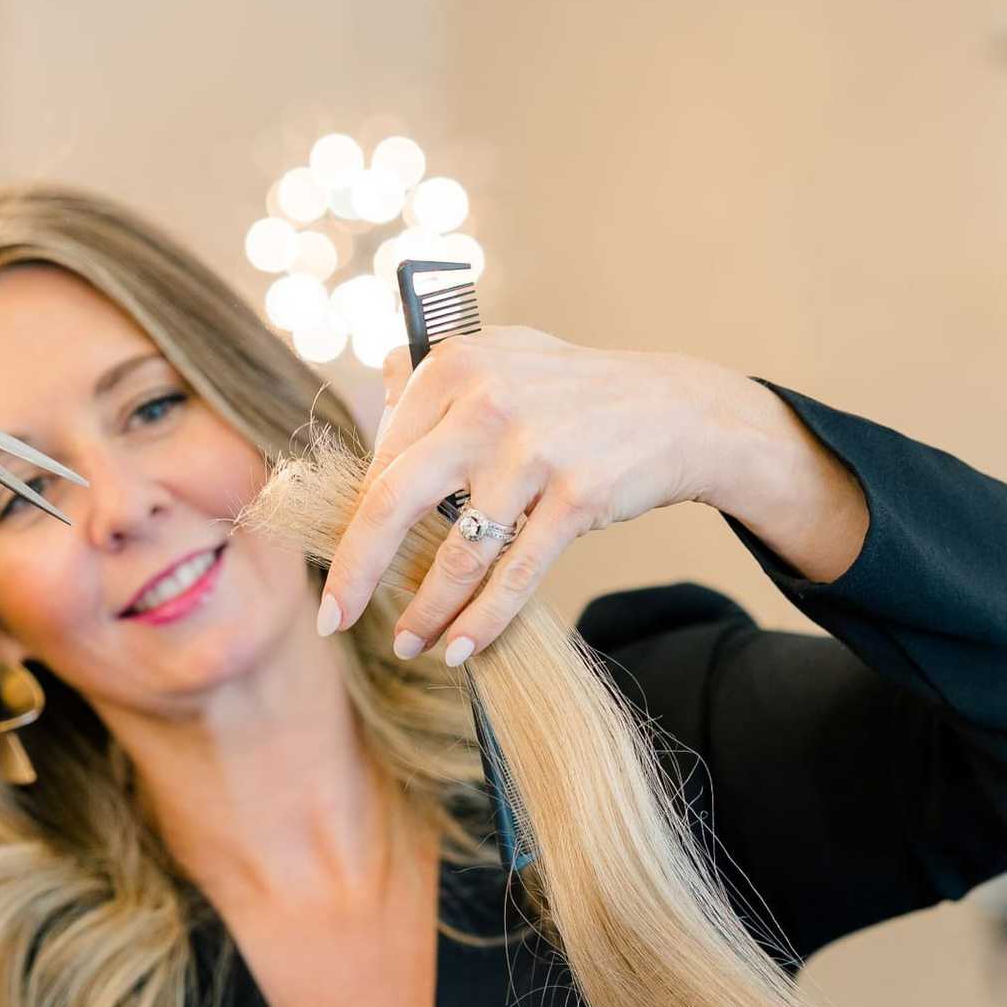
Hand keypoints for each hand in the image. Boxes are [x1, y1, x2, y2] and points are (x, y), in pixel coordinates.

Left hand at [316, 328, 725, 665]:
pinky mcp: (576, 496)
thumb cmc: (575, 393)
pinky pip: (514, 576)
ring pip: (458, 554)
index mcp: (454, 365)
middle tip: (333, 619)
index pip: (383, 458)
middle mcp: (487, 403)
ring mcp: (533, 451)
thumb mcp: (502, 356)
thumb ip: (435, 378)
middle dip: (355, 572)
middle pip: (393, 502)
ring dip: (424, 612)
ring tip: (408, 645)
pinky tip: (459, 649)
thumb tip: (373, 409)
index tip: (345, 565)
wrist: (674, 409)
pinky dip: (482, 621)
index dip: (358, 521)